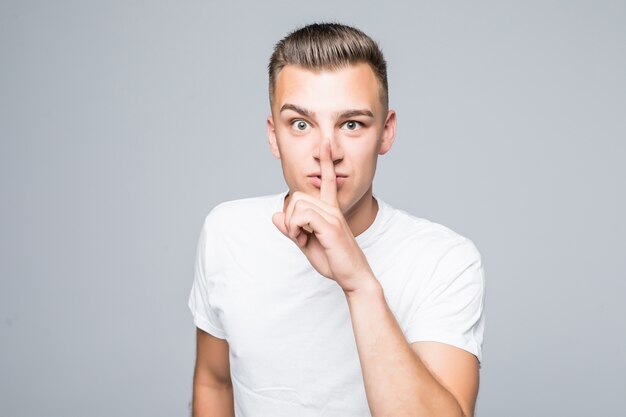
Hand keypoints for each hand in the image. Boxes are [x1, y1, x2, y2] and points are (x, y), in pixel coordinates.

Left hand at [272, 139, 374, 292]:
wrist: (353, 275)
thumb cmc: (334, 260)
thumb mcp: (307, 244)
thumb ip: (291, 229)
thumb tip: (275, 215)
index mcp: (330, 210)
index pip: (327, 181)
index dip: (326, 162)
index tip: (326, 144)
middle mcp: (332, 208)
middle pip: (296, 196)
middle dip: (289, 217)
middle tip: (298, 235)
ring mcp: (332, 216)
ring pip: (297, 205)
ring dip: (292, 225)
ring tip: (303, 239)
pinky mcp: (330, 226)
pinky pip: (302, 216)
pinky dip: (296, 228)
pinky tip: (304, 239)